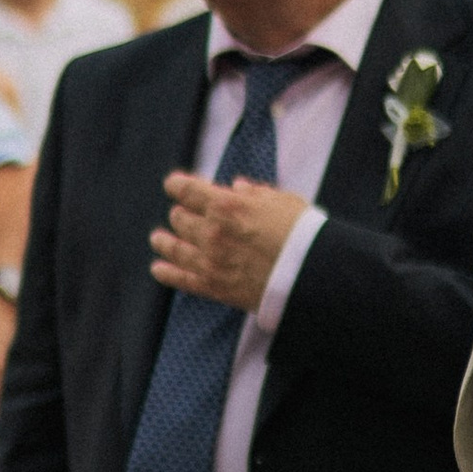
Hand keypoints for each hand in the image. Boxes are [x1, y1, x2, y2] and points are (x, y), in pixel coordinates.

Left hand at [150, 173, 306, 314]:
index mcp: (227, 205)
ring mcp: (210, 261)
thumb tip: (237, 187)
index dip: (177, 185)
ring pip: (174, 247)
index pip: (186, 190)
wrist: (314, 276)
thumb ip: (255, 193)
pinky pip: (181, 279)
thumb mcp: (282, 201)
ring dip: (164, 241)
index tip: (173, 184)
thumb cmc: (304, 233)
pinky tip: (158, 268)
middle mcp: (212, 231)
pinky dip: (166, 272)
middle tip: (180, 215)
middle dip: (181, 214)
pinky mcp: (214, 286)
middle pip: (180, 218)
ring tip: (158, 238)